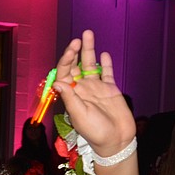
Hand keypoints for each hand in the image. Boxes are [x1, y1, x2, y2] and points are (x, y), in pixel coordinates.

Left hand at [52, 30, 135, 155]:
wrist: (116, 140)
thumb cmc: (95, 132)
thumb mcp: (80, 115)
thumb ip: (71, 98)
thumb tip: (58, 82)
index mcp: (71, 95)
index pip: (64, 73)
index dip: (66, 61)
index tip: (71, 50)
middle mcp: (82, 89)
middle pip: (76, 66)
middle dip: (76, 51)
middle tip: (79, 39)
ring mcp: (96, 88)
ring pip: (91, 65)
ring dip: (89, 51)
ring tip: (88, 34)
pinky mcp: (110, 89)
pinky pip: (107, 73)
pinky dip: (106, 63)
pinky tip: (104, 54)